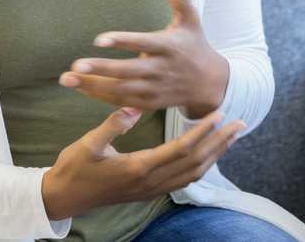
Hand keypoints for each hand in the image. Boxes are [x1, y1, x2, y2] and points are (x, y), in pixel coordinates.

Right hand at [41, 106, 244, 219]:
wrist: (65, 196)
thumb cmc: (75, 167)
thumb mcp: (89, 143)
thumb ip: (112, 125)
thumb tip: (132, 106)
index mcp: (138, 168)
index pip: (181, 149)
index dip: (203, 131)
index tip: (219, 114)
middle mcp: (150, 182)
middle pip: (195, 163)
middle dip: (220, 142)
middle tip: (239, 123)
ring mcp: (151, 189)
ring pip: (193, 173)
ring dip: (215, 154)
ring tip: (231, 136)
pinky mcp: (149, 191)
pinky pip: (184, 180)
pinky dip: (202, 165)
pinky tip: (209, 154)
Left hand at [59, 0, 229, 117]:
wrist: (209, 83)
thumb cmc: (194, 45)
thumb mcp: (191, 20)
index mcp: (169, 47)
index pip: (143, 43)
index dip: (122, 41)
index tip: (99, 39)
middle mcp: (160, 70)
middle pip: (127, 71)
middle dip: (101, 69)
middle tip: (75, 66)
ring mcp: (154, 89)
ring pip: (120, 89)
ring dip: (93, 85)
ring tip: (67, 79)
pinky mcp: (149, 103)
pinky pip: (122, 101)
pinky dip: (101, 96)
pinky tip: (81, 88)